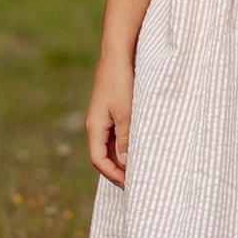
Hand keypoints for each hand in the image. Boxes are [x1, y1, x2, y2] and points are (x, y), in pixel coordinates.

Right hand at [86, 63, 133, 187]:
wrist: (119, 52)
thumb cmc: (120, 81)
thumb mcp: (125, 112)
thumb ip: (125, 138)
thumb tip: (125, 164)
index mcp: (94, 127)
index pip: (99, 160)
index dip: (113, 175)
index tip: (131, 185)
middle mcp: (97, 125)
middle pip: (105, 155)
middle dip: (119, 170)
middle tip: (139, 181)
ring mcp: (105, 117)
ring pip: (113, 144)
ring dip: (125, 157)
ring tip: (143, 166)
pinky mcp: (114, 109)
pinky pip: (119, 133)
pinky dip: (128, 143)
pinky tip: (142, 146)